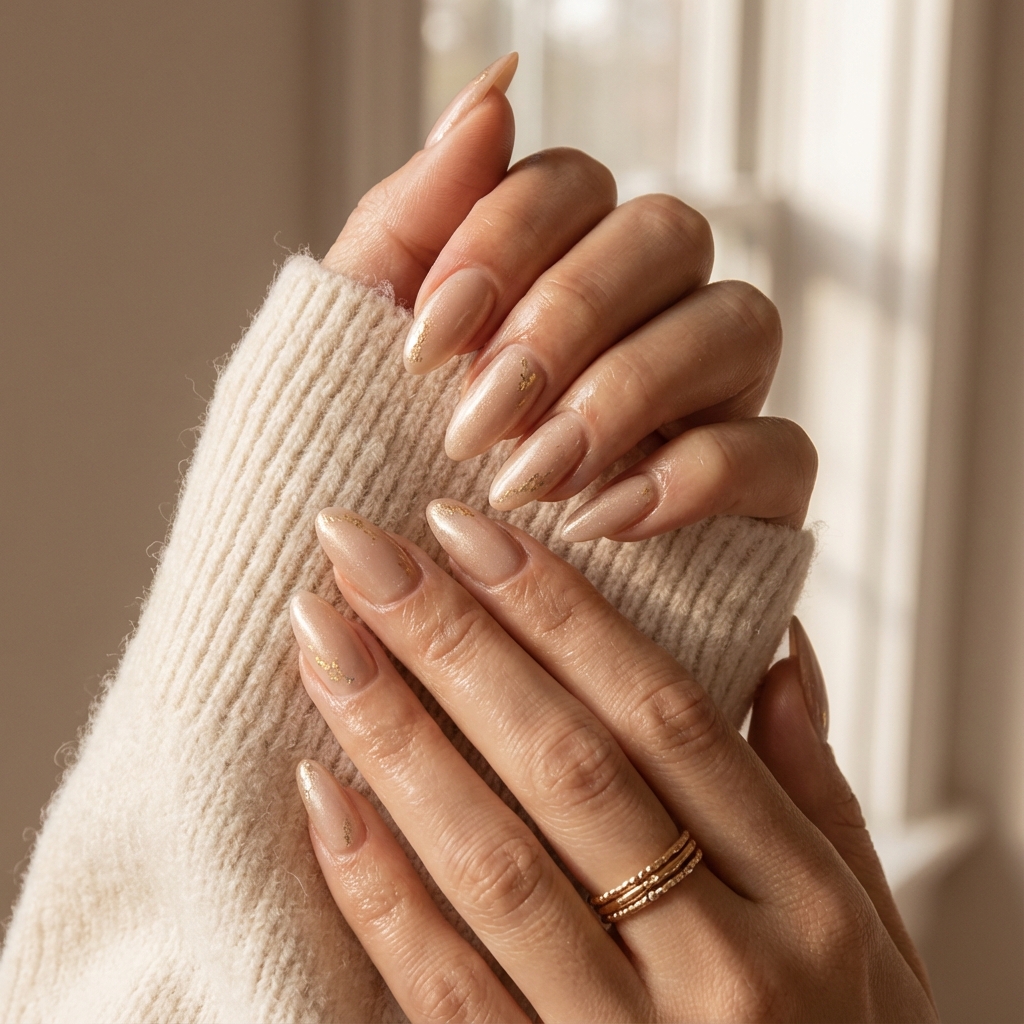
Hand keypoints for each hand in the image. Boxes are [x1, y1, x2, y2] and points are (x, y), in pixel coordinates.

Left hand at [289, 504, 936, 1021]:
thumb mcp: (875, 933)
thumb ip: (816, 789)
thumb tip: (777, 650)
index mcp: (805, 900)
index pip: (662, 714)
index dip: (556, 611)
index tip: (467, 531)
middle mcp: (726, 967)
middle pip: (566, 765)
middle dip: (452, 640)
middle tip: (364, 549)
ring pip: (494, 861)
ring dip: (395, 734)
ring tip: (323, 637)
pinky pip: (443, 991)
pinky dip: (376, 888)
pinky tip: (320, 793)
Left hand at [322, 54, 815, 540]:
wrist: (418, 627)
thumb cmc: (382, 482)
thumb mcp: (363, 350)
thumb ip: (415, 216)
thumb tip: (493, 89)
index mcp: (556, 271)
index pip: (569, 182)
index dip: (499, 243)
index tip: (423, 345)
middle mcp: (647, 315)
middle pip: (664, 232)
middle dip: (564, 319)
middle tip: (475, 421)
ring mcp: (713, 397)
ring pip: (740, 319)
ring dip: (626, 393)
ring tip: (529, 479)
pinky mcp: (754, 490)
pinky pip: (780, 446)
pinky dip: (692, 476)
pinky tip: (602, 519)